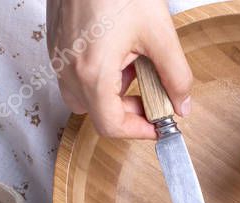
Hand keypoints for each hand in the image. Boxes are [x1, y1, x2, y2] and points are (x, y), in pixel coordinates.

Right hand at [47, 0, 191, 138]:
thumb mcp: (159, 33)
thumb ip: (175, 75)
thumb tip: (182, 103)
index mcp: (91, 72)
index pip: (111, 125)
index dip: (139, 131)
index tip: (158, 124)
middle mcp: (68, 69)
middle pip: (97, 114)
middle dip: (127, 109)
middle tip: (152, 93)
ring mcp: (59, 57)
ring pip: (85, 96)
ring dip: (113, 91)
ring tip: (135, 65)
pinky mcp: (57, 44)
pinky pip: (77, 74)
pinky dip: (100, 74)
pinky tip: (119, 50)